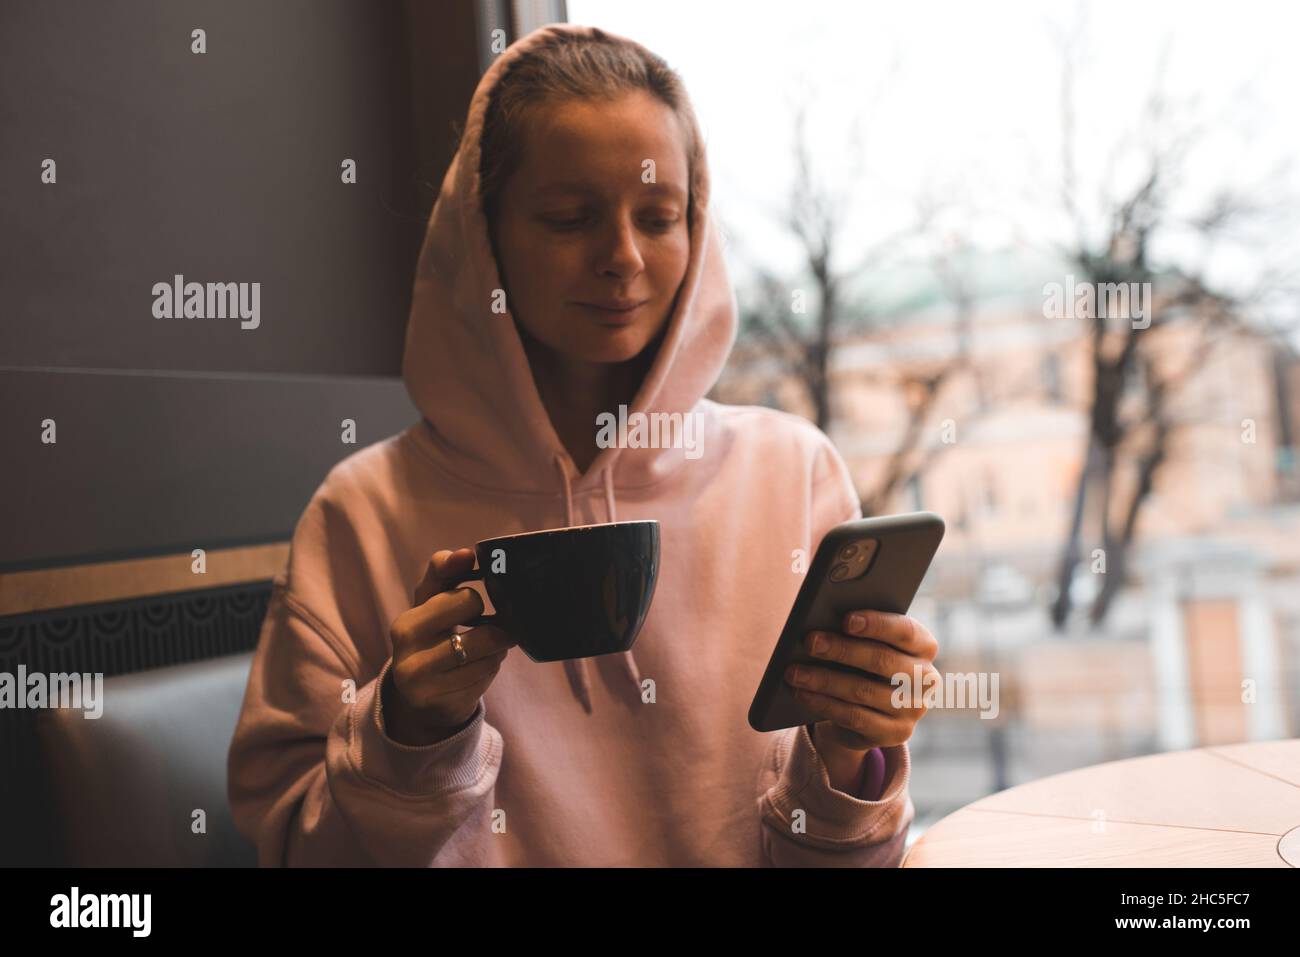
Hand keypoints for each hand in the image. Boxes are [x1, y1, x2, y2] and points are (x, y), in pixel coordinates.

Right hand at [383, 547, 516, 745]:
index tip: (472, 606)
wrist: (422, 697)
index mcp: (406, 623)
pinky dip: (491, 667)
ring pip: (488, 652)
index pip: (463, 598)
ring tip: (484, 648)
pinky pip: (486, 675)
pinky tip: (478, 668)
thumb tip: (466, 552)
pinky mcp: (440, 702)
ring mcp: (421, 681)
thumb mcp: (431, 603)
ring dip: (496, 648)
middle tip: (486, 627)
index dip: (473, 602)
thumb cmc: (433, 636)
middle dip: (492, 625)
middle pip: (481, 628)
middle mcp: (407, 655)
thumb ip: (445, 572)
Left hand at [785, 610, 938, 770]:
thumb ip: (855, 632)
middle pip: (882, 660)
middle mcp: (926, 678)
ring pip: (864, 691)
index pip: (905, 630)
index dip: (877, 624)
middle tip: (810, 642)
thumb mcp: (865, 644)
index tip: (846, 619)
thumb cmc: (861, 662)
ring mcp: (913, 709)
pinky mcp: (896, 734)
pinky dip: (824, 704)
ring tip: (794, 671)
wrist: (866, 708)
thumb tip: (821, 626)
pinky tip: (801, 693)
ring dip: (824, 680)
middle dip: (842, 650)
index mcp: (924, 646)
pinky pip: (855, 717)